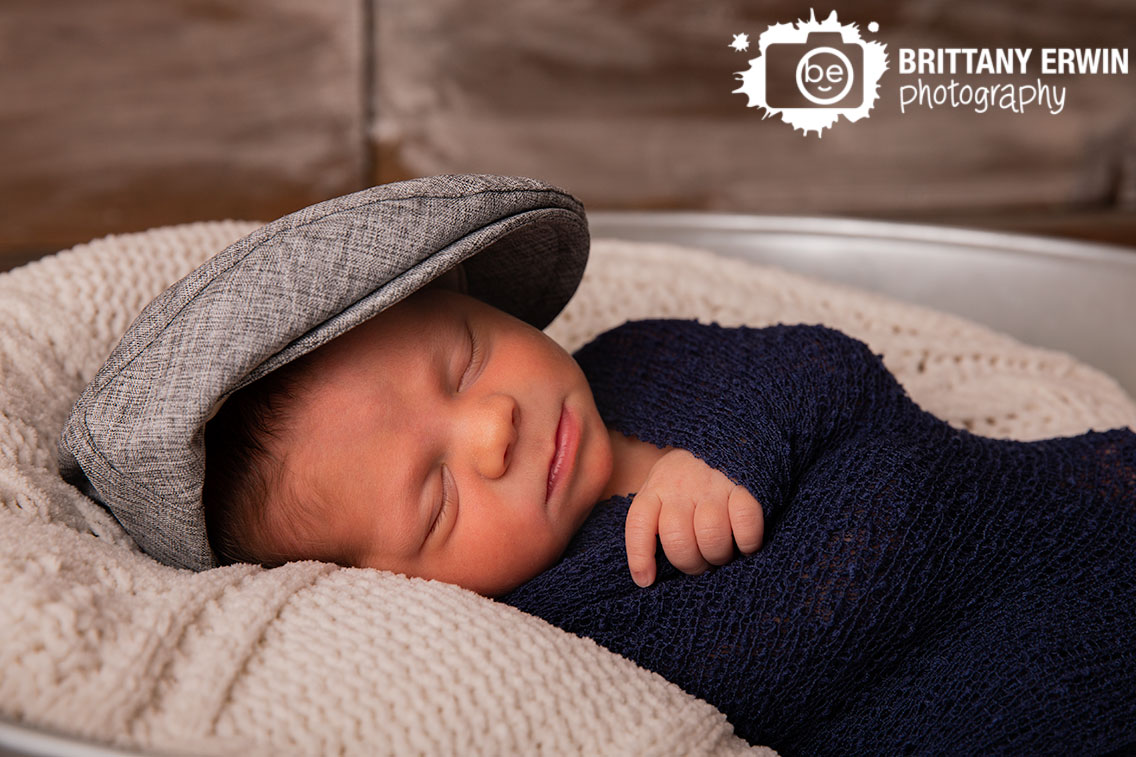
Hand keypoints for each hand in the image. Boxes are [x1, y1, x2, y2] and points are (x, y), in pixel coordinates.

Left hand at [625, 449, 763, 586]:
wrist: (730, 433)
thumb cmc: (692, 476)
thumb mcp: (664, 486)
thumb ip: (656, 519)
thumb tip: (648, 575)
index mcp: (656, 487)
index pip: (638, 523)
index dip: (639, 557)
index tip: (646, 581)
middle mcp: (681, 486)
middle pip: (678, 541)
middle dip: (691, 564)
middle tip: (702, 562)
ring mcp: (713, 485)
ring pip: (711, 537)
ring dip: (719, 556)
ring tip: (723, 553)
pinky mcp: (744, 486)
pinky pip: (745, 525)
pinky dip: (747, 543)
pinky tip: (745, 543)